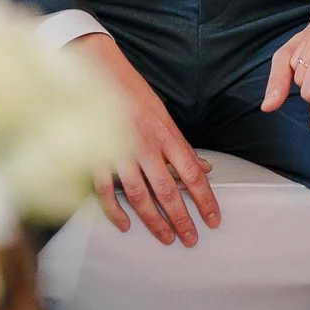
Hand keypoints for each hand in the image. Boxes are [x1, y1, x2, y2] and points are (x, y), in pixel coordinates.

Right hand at [69, 34, 218, 246]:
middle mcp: (146, 145)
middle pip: (168, 190)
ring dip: (155, 220)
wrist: (98, 70)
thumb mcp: (164, 116)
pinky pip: (106, 191)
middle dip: (182, 218)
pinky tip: (126, 225)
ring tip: (167, 238)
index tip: (214, 219)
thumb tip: (205, 168)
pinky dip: (116, 211)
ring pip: (140, 195)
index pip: (192, 173)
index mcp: (166, 134)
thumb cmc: (133, 94)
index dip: (205, 198)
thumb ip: (181, 147)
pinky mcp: (96, 155)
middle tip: (192, 239)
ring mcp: (120, 151)